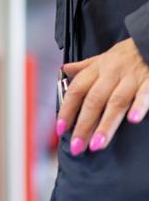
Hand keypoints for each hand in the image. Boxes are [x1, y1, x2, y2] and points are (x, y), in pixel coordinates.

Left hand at [58, 38, 148, 154]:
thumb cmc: (128, 53)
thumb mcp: (104, 57)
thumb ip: (85, 67)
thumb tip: (65, 70)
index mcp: (98, 69)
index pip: (77, 91)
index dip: (67, 109)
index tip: (60, 129)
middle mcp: (111, 73)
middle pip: (93, 101)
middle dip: (84, 125)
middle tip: (77, 147)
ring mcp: (132, 77)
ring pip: (116, 102)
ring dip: (106, 124)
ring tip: (97, 144)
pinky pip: (145, 94)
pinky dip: (139, 106)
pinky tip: (133, 120)